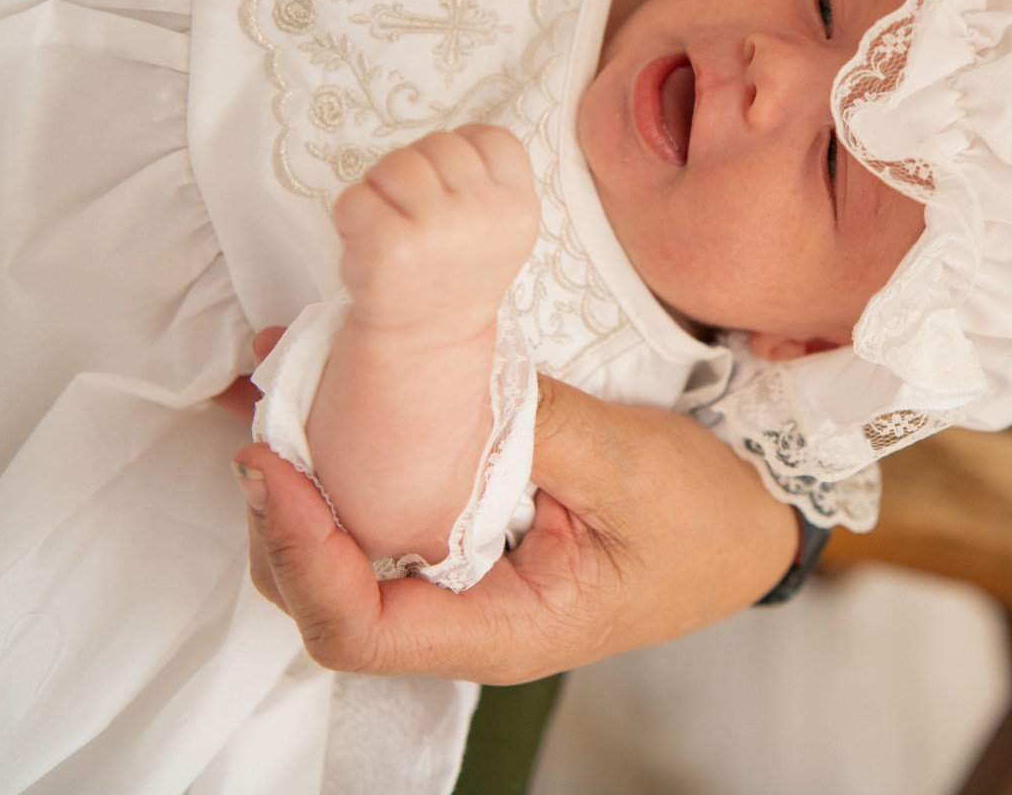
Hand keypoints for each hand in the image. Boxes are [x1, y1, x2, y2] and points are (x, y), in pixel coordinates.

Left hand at [233, 374, 799, 682]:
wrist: (747, 526)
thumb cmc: (703, 518)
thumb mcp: (627, 466)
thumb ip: (529, 429)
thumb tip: (432, 382)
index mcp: (502, 628)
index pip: (359, 628)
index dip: (302, 552)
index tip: (277, 465)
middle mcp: (464, 620)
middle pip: (325, 601)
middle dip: (278, 517)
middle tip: (264, 417)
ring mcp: (459, 585)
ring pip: (340, 560)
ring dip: (298, 484)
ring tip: (274, 397)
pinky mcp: (463, 542)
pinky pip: (378, 517)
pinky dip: (339, 463)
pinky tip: (319, 399)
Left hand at [334, 125, 538, 348]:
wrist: (428, 337)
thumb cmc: (455, 270)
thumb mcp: (499, 225)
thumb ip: (488, 179)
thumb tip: (453, 139)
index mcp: (518, 208)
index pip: (491, 137)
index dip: (462, 151)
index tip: (451, 186)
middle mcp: (486, 215)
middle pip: (441, 142)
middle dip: (420, 167)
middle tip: (417, 209)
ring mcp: (439, 230)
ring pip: (397, 162)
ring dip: (383, 185)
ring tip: (391, 220)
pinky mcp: (390, 246)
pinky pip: (356, 195)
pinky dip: (351, 214)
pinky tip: (369, 241)